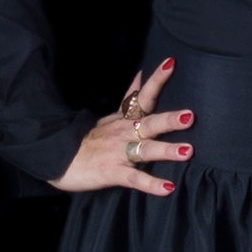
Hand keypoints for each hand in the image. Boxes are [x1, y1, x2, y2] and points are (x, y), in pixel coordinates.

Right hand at [49, 57, 192, 195]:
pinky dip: (151, 184)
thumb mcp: (111, 116)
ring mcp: (119, 153)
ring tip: (187, 151)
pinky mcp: (114, 173)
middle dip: (169, 120)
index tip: (171, 63)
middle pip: (149, 123)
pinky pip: (135, 179)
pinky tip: (168, 188)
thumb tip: (141, 75)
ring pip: (145, 149)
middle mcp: (124, 133)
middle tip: (189, 116)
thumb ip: (129, 98)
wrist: (61, 160)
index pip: (142, 95)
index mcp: (125, 119)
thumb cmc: (90, 139)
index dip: (156, 80)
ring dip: (165, 150)